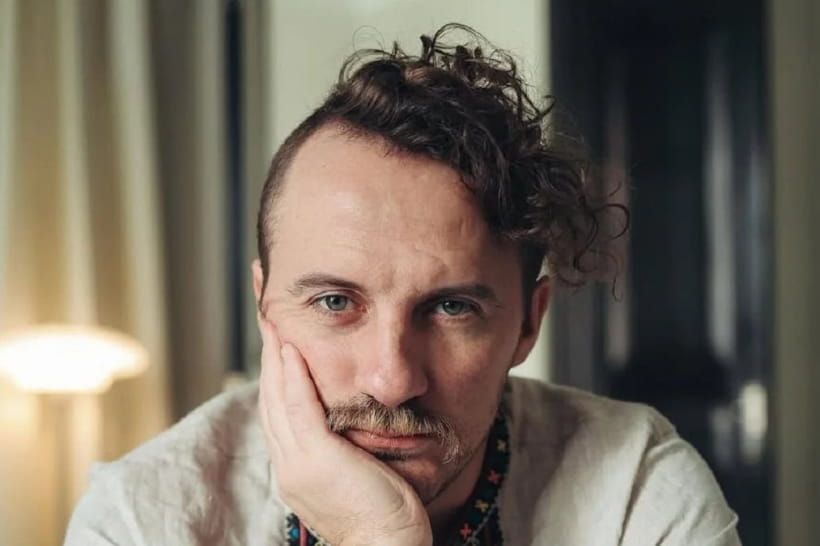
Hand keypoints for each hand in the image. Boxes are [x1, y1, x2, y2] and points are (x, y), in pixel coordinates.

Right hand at [257, 315, 432, 545]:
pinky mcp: (316, 458)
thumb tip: (352, 419)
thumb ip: (344, 447)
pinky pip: (298, 407)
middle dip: (268, 358)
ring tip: (274, 323)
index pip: (278, 412)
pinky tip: (292, 348)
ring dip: (275, 356)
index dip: (275, 376)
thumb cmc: (385, 517)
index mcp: (296, 470)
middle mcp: (288, 465)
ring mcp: (298, 463)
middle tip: (268, 320)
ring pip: (277, 398)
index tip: (278, 344)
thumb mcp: (357, 474)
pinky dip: (293, 375)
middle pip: (269, 400)